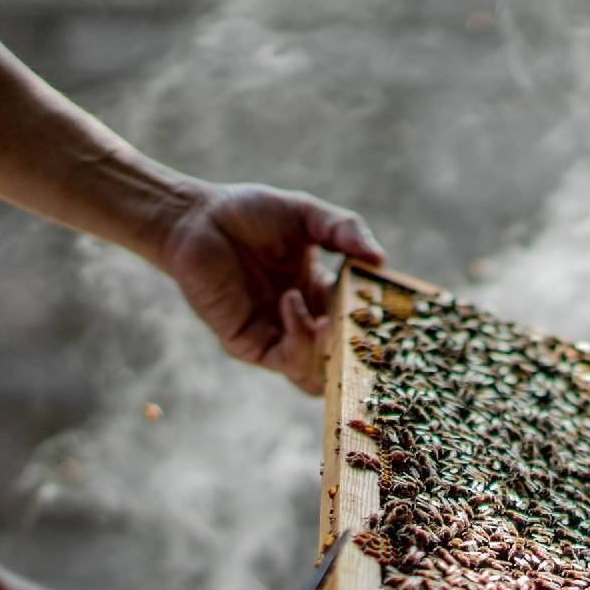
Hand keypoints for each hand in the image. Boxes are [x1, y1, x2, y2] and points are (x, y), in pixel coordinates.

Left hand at [154, 180, 385, 394]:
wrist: (195, 218)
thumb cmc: (247, 213)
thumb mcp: (306, 215)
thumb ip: (344, 231)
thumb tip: (381, 259)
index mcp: (319, 295)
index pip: (356, 324)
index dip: (375, 323)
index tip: (394, 310)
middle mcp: (301, 322)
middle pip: (341, 360)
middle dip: (359, 351)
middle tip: (369, 329)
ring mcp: (277, 337)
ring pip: (317, 376)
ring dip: (330, 353)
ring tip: (331, 320)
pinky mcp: (250, 345)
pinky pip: (288, 360)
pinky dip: (299, 336)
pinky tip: (292, 301)